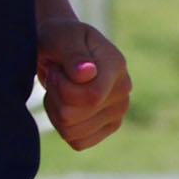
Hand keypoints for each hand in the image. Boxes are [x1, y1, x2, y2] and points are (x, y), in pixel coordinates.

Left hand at [37, 18, 130, 151]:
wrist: (60, 48)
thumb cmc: (60, 38)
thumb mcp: (62, 36)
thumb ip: (73, 53)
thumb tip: (87, 74)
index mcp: (116, 65)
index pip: (90, 96)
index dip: (61, 87)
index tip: (57, 68)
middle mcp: (123, 91)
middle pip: (73, 116)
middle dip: (55, 96)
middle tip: (57, 76)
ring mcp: (117, 112)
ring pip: (70, 131)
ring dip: (55, 110)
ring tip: (60, 88)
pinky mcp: (107, 128)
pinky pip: (76, 142)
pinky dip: (61, 126)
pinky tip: (64, 104)